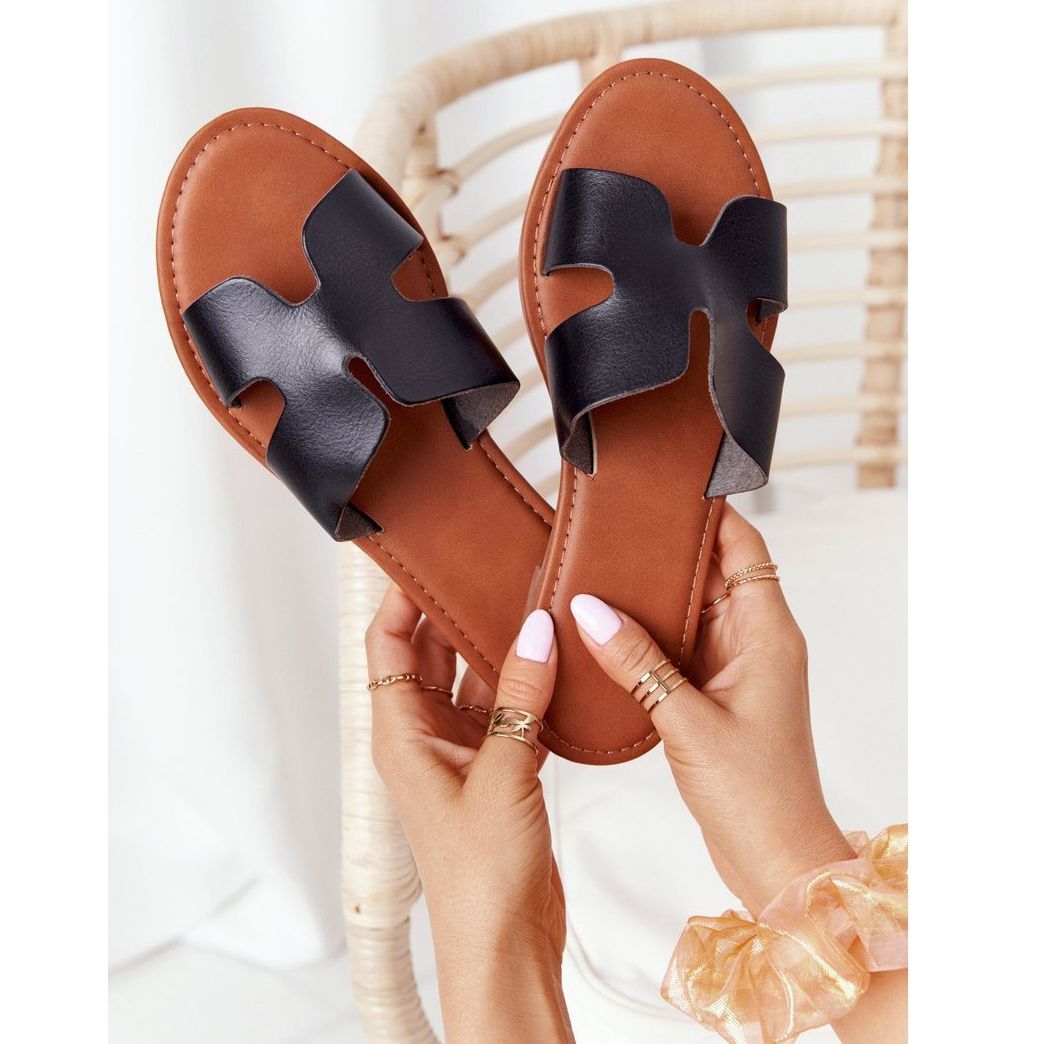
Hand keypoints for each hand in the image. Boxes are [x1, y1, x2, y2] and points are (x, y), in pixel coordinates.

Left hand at [366, 587, 571, 1042]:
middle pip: (434, 655)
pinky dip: (530, 689)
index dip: (403, 598)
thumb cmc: (480, 878)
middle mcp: (427, 738)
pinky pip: (509, 711)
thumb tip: (536, 631)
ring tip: (534, 607)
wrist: (505, 943)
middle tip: (496, 571)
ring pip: (478, 681)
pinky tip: (557, 667)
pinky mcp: (498, 771)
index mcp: (403, 735)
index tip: (428, 557)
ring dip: (503, 651)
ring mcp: (464, 753)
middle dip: (461, 615)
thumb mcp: (503, 774)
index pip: (390, 645)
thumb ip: (520, 697)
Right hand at [568, 504, 852, 915]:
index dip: (710, 512)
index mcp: (767, 633)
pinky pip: (678, 647)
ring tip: (599, 571)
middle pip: (711, 572)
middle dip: (666, 551)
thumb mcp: (687, 720)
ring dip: (652, 596)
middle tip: (613, 529)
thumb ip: (636, 662)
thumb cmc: (755, 796)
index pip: (744, 547)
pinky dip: (647, 635)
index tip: (666, 489)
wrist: (775, 859)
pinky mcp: (714, 694)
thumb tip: (588, 610)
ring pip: (691, 610)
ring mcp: (735, 668)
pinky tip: (607, 631)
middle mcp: (755, 641)